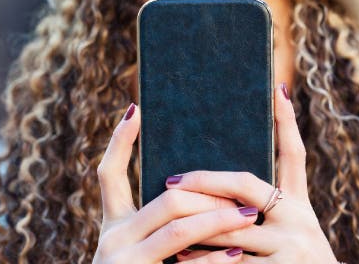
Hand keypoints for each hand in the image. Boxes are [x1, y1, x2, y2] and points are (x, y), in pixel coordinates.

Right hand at [93, 103, 258, 263]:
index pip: (108, 174)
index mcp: (113, 226)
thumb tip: (198, 192)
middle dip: (206, 191)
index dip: (119, 141)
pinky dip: (212, 258)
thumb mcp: (140, 252)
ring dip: (218, 218)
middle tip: (242, 192)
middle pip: (166, 199)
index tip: (136, 109)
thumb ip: (160, 225)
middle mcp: (112, 239)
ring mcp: (122, 260)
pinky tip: (235, 253)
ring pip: (177, 227)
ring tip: (249, 215)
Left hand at [168, 83, 339, 263]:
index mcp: (300, 205)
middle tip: (173, 181)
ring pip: (229, 227)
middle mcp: (299, 220)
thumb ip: (263, 213)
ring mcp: (291, 246)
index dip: (287, 122)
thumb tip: (217, 196)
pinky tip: (180, 261)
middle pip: (246, 185)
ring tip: (167, 217)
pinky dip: (202, 263)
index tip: (278, 88)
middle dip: (206, 181)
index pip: (294, 156)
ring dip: (195, 224)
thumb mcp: (290, 233)